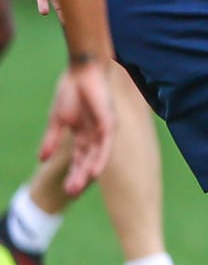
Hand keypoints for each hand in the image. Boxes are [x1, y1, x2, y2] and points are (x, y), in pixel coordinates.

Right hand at [44, 59, 113, 195]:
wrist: (83, 71)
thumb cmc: (71, 91)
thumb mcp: (57, 120)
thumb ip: (51, 139)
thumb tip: (40, 159)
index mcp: (83, 134)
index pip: (79, 158)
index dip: (74, 173)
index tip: (67, 189)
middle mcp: (95, 135)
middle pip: (88, 160)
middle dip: (79, 176)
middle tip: (71, 193)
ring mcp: (103, 130)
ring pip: (96, 156)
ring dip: (88, 172)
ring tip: (78, 188)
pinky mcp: (109, 123)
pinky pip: (106, 145)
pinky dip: (100, 159)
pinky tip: (95, 172)